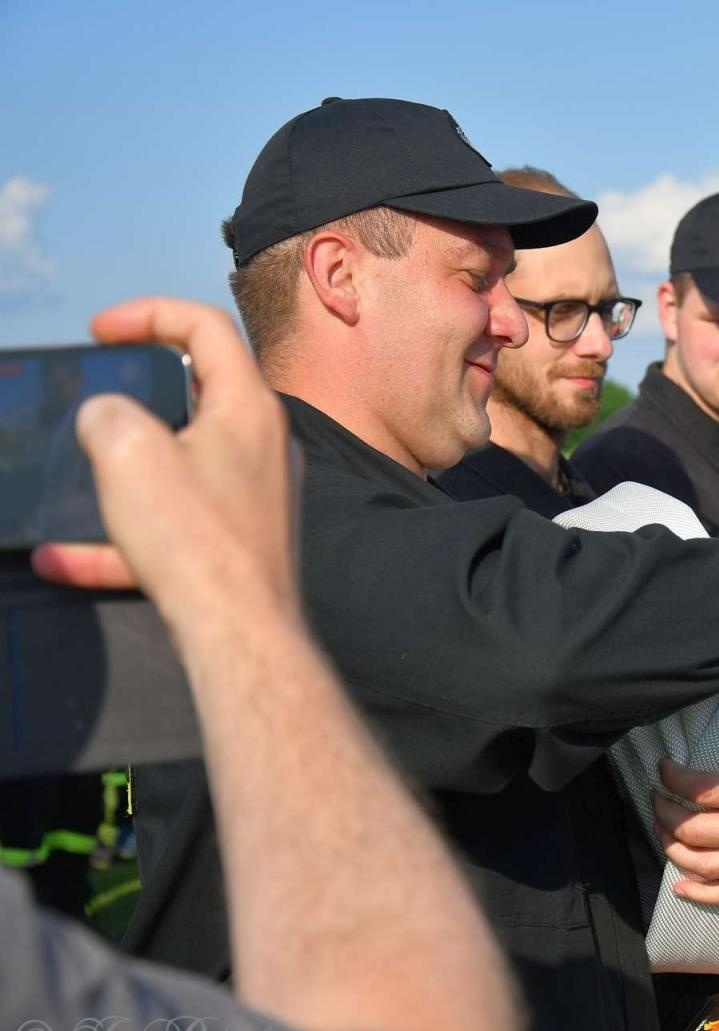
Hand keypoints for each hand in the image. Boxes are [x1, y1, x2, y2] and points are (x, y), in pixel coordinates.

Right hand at [31, 298, 300, 632]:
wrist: (241, 633)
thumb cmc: (198, 539)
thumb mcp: (128, 452)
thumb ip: (108, 414)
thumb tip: (108, 417)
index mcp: (248, 408)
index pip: (207, 328)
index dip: (150, 313)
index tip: (102, 330)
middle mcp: (262, 446)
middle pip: (198, 394)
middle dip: (137, 392)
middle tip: (94, 398)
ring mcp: (254, 496)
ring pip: (179, 465)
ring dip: (123, 469)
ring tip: (75, 475)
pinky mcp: (240, 544)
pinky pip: (171, 530)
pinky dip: (119, 538)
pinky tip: (60, 558)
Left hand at [655, 728, 718, 904]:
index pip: (702, 790)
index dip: (673, 779)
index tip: (663, 768)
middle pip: (695, 830)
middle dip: (665, 812)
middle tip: (656, 798)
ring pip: (706, 865)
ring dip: (674, 849)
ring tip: (661, 830)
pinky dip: (702, 894)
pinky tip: (680, 886)